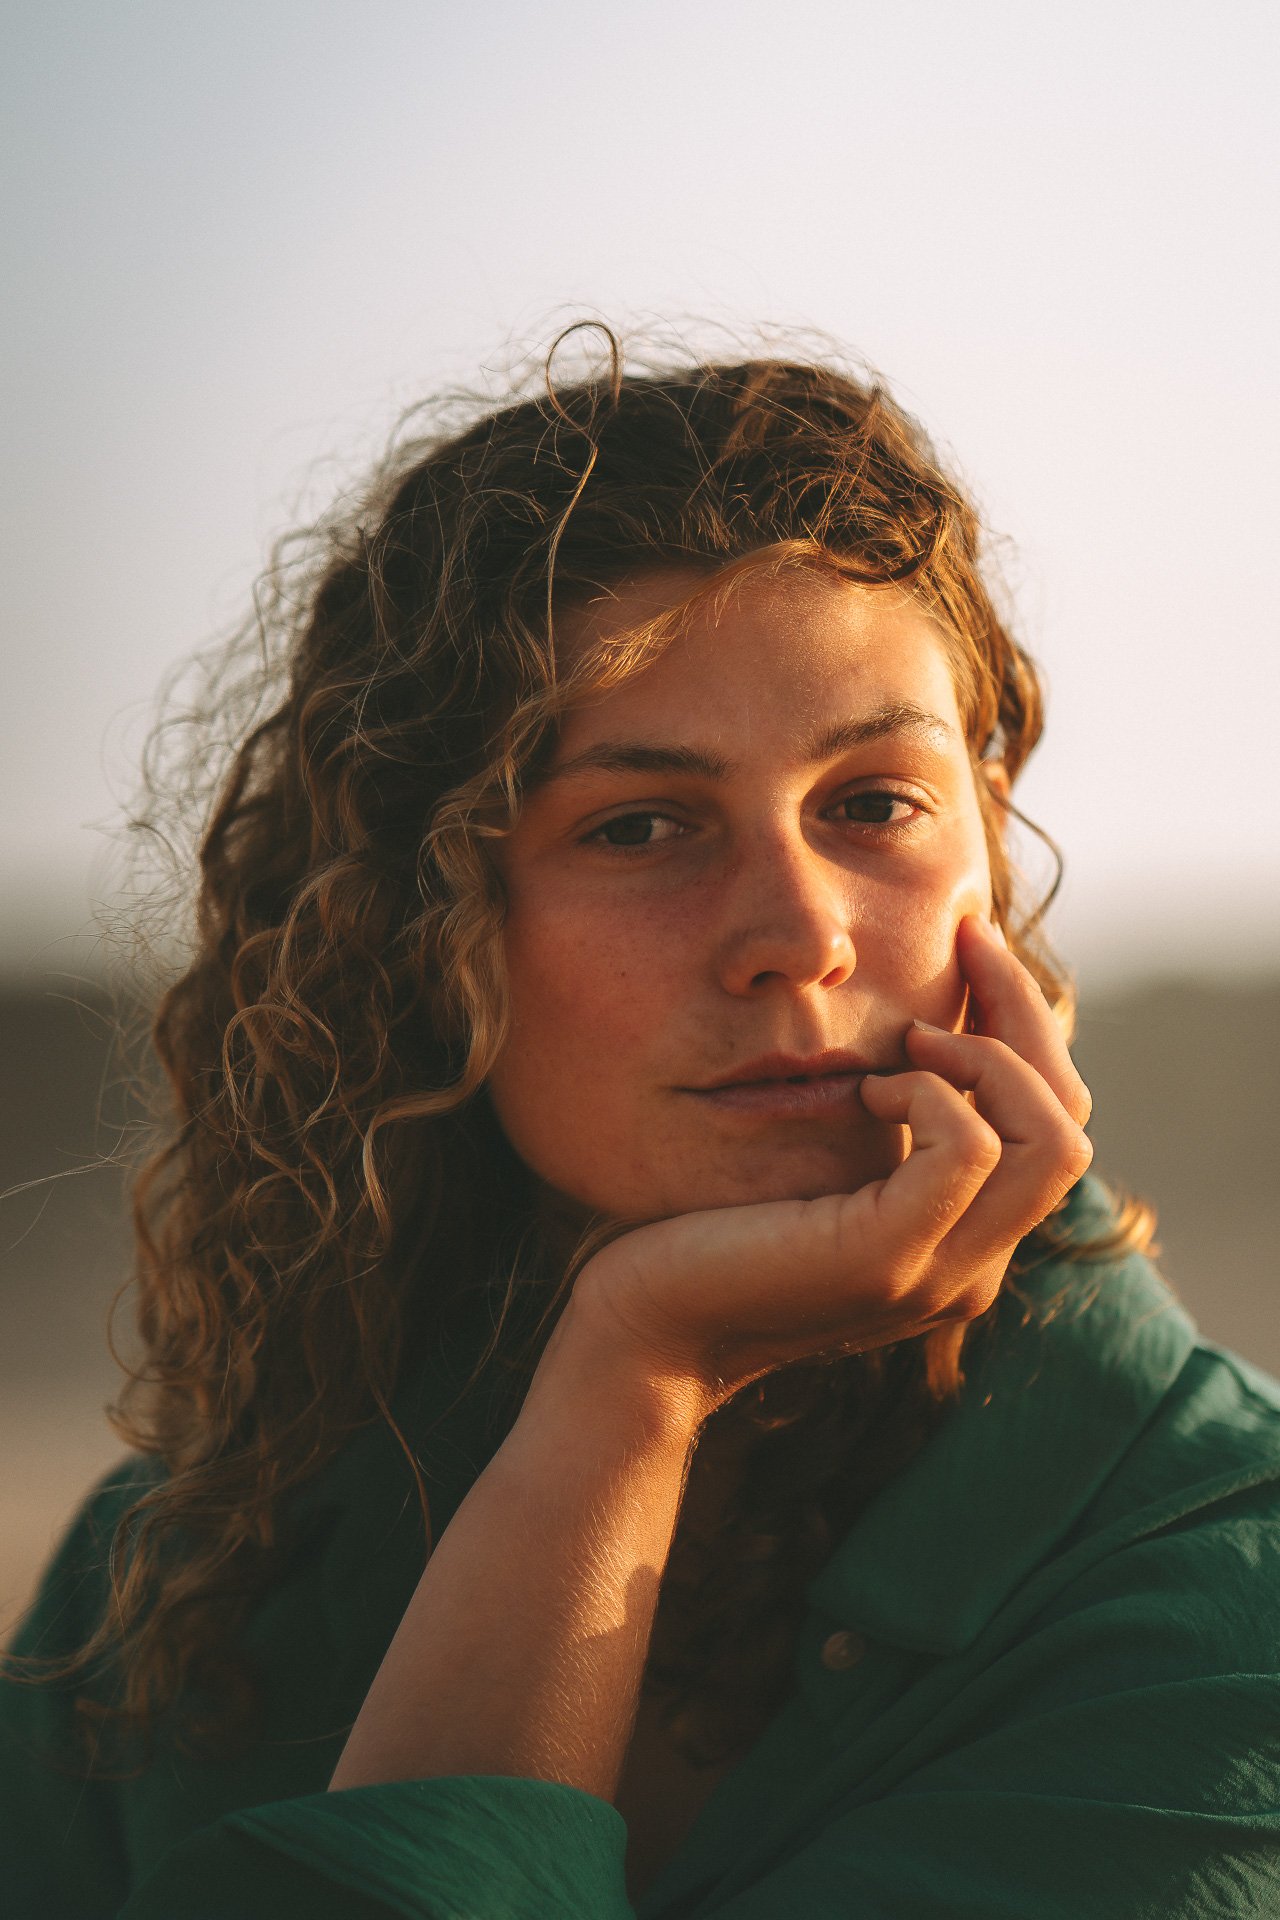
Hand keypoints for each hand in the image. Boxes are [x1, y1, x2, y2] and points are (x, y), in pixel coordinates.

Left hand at [570, 915, 1093, 1418]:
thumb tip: (921, 1020)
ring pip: (1053, 1141)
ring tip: (908, 1037)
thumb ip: (885, 1125)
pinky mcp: (888, 1261)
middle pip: (1072, 1124)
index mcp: (965, 1241)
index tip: (970, 947)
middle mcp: (972, 1266)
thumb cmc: (710, 1230)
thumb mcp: (822, 1164)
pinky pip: (967, 1148)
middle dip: (1026, 1016)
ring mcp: (938, 1272)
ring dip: (988, 1057)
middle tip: (964, 947)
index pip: (1059, 1124)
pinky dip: (930, 1092)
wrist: (643, 1324)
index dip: (1030, 1026)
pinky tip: (867, 1088)